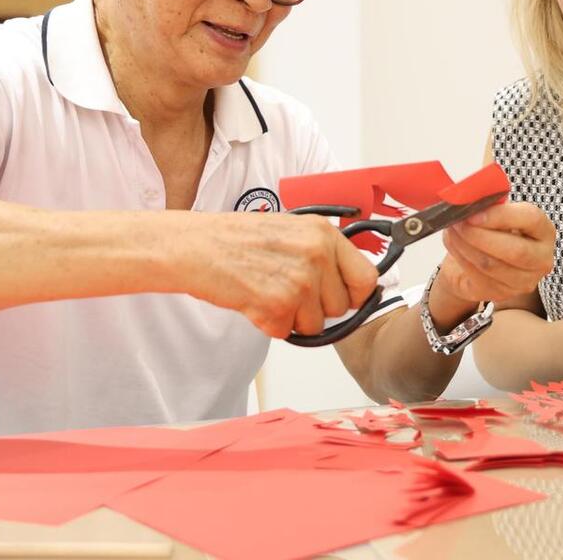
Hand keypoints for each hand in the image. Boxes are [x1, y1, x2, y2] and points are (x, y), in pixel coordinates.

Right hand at [189, 213, 378, 338]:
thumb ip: (323, 253)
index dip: (354, 294)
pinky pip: (287, 332)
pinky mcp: (277, 306)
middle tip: (286, 288)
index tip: (342, 297)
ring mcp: (299, 282)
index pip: (366, 278)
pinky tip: (254, 300)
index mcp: (323, 233)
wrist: (196, 247)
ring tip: (267, 290)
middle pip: (340, 307)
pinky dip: (269, 324)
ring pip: (315, 324)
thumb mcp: (292, 230)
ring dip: (293, 317)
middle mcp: (317, 255)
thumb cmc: (237, 238)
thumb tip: (351, 281)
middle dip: (316, 307)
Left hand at [439, 201, 555, 303]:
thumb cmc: (492, 230)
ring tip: (452, 229)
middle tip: (459, 222)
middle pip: (515, 251)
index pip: (531, 220)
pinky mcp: (502, 294)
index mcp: (544, 231)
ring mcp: (524, 281)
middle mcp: (541, 259)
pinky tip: (453, 243)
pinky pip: (478, 276)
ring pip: (493, 265)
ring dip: (466, 245)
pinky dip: (461, 257)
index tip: (475, 212)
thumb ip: (491, 202)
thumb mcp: (495, 212)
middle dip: (481, 235)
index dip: (502, 216)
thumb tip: (475, 191)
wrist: (478, 259)